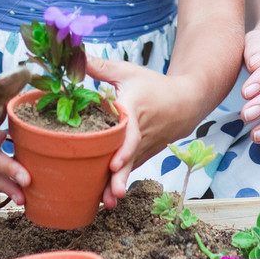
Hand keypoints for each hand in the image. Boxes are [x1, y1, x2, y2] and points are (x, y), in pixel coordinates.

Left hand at [84, 54, 191, 207]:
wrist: (184, 103)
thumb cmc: (153, 86)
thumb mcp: (127, 72)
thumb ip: (100, 66)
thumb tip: (74, 56)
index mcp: (133, 110)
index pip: (129, 132)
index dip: (122, 148)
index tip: (113, 162)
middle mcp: (139, 133)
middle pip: (129, 157)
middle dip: (120, 176)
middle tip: (112, 193)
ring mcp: (142, 147)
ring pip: (128, 168)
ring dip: (117, 184)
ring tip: (107, 203)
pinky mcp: (141, 155)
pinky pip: (129, 169)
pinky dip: (117, 182)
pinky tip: (104, 199)